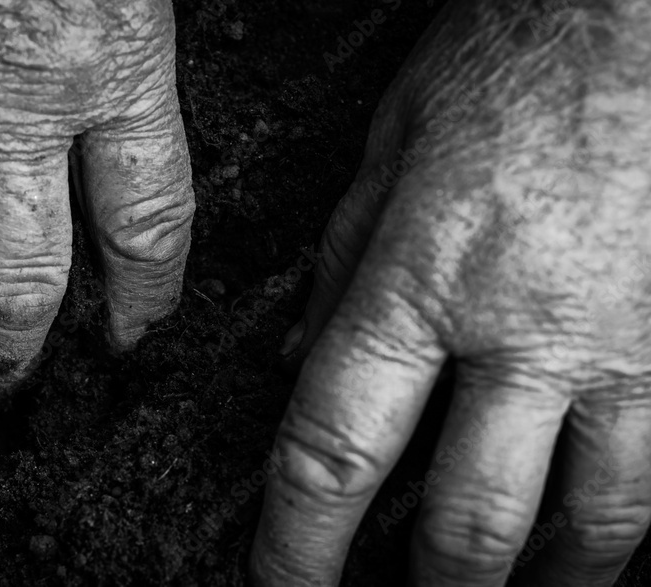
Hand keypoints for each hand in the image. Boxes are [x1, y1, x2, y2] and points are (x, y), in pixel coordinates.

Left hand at [253, 0, 650, 584]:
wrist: (644, 10)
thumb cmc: (518, 55)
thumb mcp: (391, 145)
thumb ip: (342, 265)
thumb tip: (296, 362)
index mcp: (424, 280)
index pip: (334, 450)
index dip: (298, 546)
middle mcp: (529, 331)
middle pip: (466, 520)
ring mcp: (630, 346)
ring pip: (592, 522)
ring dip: (539, 581)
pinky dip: (629, 526)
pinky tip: (602, 543)